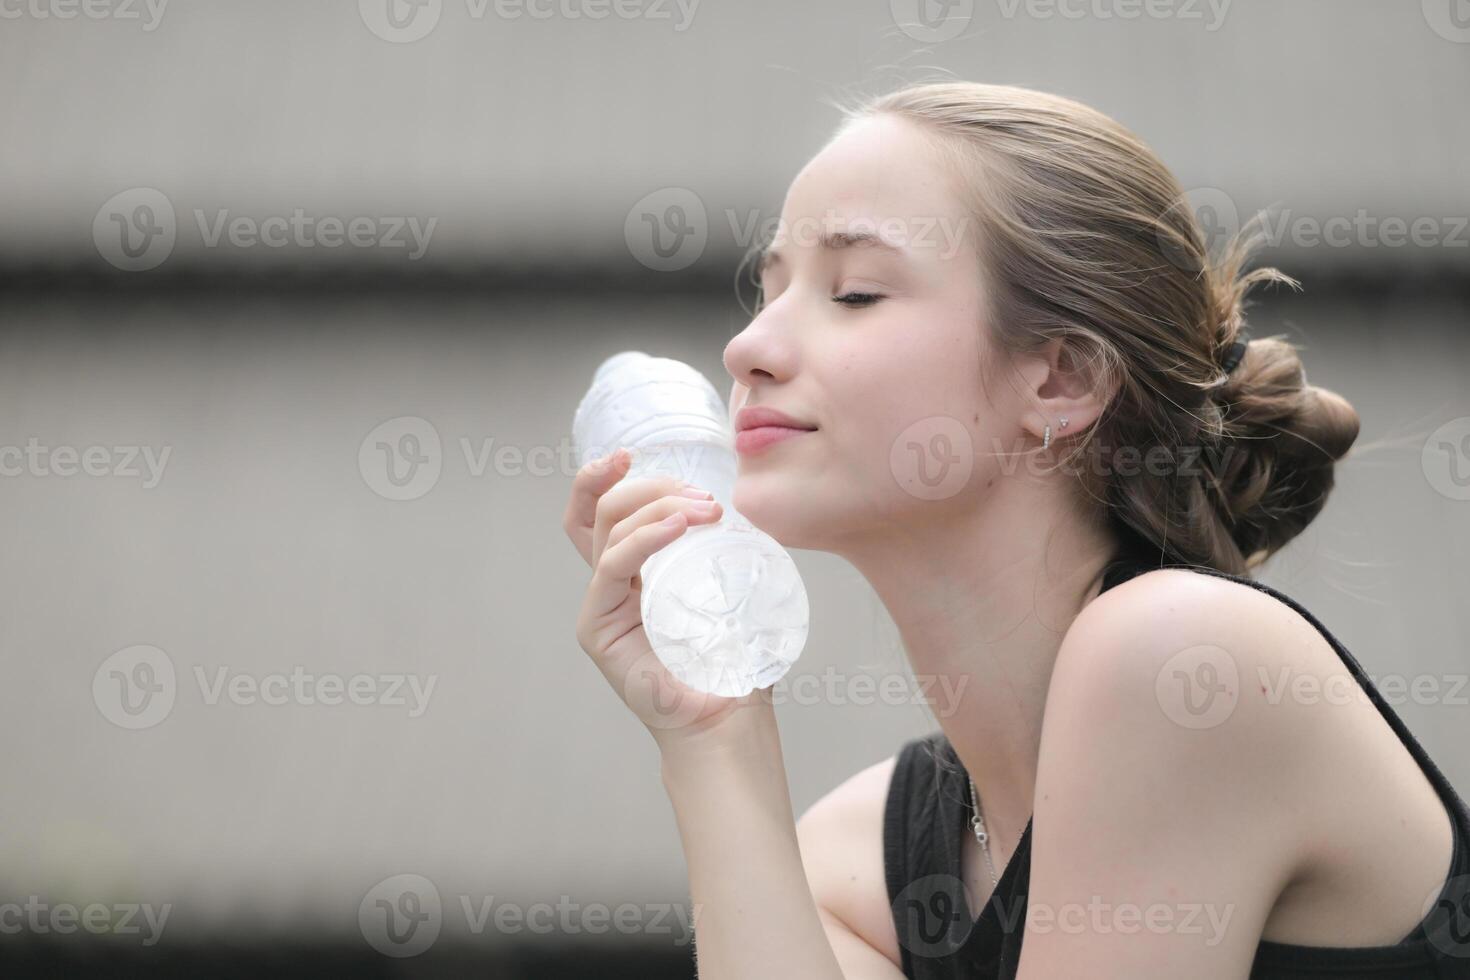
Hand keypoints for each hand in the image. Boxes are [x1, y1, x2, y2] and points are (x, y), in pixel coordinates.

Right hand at [563, 449, 767, 745]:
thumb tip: (748, 503)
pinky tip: (677, 527)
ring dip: (657, 505)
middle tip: (702, 496)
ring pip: (609, 530)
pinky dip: (643, 539)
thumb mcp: (734, 591)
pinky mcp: (598, 628)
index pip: (601, 513)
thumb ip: (728, 552)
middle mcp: (611, 585)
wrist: (728, 722)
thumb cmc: (735, 663)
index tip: (629, 453)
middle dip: (649, 486)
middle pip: (604, 511)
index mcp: (636, 573)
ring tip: (705, 511)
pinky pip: (611, 567)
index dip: (603, 478)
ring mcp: (601, 605)